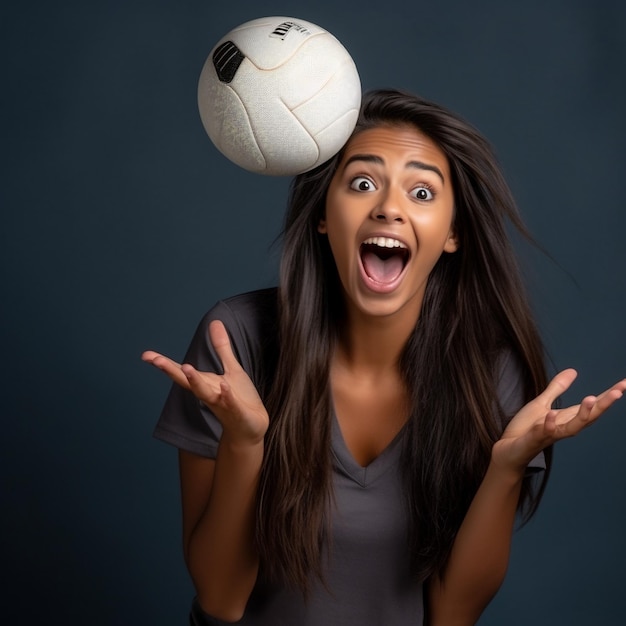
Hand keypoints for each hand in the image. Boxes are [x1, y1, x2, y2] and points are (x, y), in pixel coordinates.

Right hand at [142, 320, 268, 445]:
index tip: (146, 355)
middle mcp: (209, 394)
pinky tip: (223, 386)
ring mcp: (222, 404)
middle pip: (187, 382)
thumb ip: (222, 347)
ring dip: (195, 381)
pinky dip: (226, 396)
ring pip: (206, 393)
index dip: (165, 364)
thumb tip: (214, 321)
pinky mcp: (238, 413)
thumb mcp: (231, 368)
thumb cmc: (239, 399)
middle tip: (155, 360)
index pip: (182, 372)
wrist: (252, 428)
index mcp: (206, 383)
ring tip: (186, 368)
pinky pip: (231, 404)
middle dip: (171, 371)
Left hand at [493, 369, 625, 472]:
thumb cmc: (526, 428)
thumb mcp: (542, 403)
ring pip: (572, 427)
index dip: (609, 395)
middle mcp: (563, 427)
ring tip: (591, 399)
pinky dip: (549, 425)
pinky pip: (543, 433)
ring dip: (583, 414)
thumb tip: (573, 370)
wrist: (508, 450)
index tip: (625, 383)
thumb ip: (557, 388)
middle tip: (619, 390)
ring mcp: (550, 434)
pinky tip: (552, 415)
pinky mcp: (533, 440)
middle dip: (604, 404)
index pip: (592, 405)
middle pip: (589, 416)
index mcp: (567, 417)